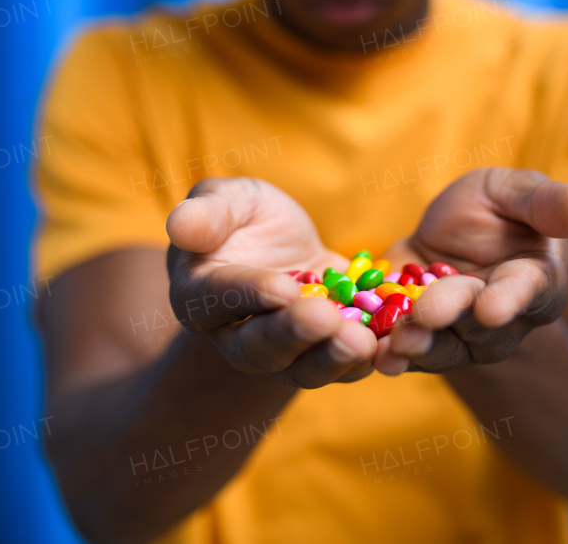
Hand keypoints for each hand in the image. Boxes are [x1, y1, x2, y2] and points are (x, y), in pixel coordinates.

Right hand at [166, 177, 378, 387]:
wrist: (283, 245)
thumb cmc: (244, 216)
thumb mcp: (230, 199)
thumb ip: (208, 212)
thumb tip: (180, 226)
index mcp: (199, 295)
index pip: (219, 298)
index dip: (249, 294)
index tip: (283, 287)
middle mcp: (233, 335)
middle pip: (258, 346)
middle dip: (293, 335)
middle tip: (326, 320)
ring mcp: (280, 352)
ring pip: (299, 368)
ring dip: (330, 358)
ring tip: (362, 343)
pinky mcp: (320, 354)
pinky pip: (338, 367)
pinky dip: (363, 362)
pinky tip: (387, 348)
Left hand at [375, 168, 567, 374]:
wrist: (451, 232)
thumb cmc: (499, 209)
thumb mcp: (517, 191)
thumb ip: (549, 204)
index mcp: (537, 282)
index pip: (528, 293)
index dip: (510, 300)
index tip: (492, 307)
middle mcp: (502, 320)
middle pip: (478, 324)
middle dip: (452, 318)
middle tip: (427, 314)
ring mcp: (459, 335)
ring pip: (443, 347)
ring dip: (419, 345)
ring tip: (397, 341)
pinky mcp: (418, 337)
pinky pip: (405, 351)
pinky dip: (387, 354)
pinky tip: (371, 355)